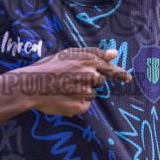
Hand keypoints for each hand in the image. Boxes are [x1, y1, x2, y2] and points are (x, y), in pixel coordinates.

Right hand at [7, 47, 131, 117]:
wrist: (31, 85)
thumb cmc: (48, 67)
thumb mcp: (69, 54)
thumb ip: (94, 53)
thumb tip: (115, 53)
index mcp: (88, 60)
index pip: (109, 67)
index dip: (120, 73)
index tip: (128, 78)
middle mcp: (90, 75)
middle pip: (99, 81)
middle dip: (89, 81)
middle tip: (71, 80)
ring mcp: (86, 92)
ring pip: (91, 94)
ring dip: (82, 93)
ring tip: (64, 89)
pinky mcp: (80, 106)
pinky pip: (84, 105)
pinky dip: (76, 103)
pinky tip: (63, 98)